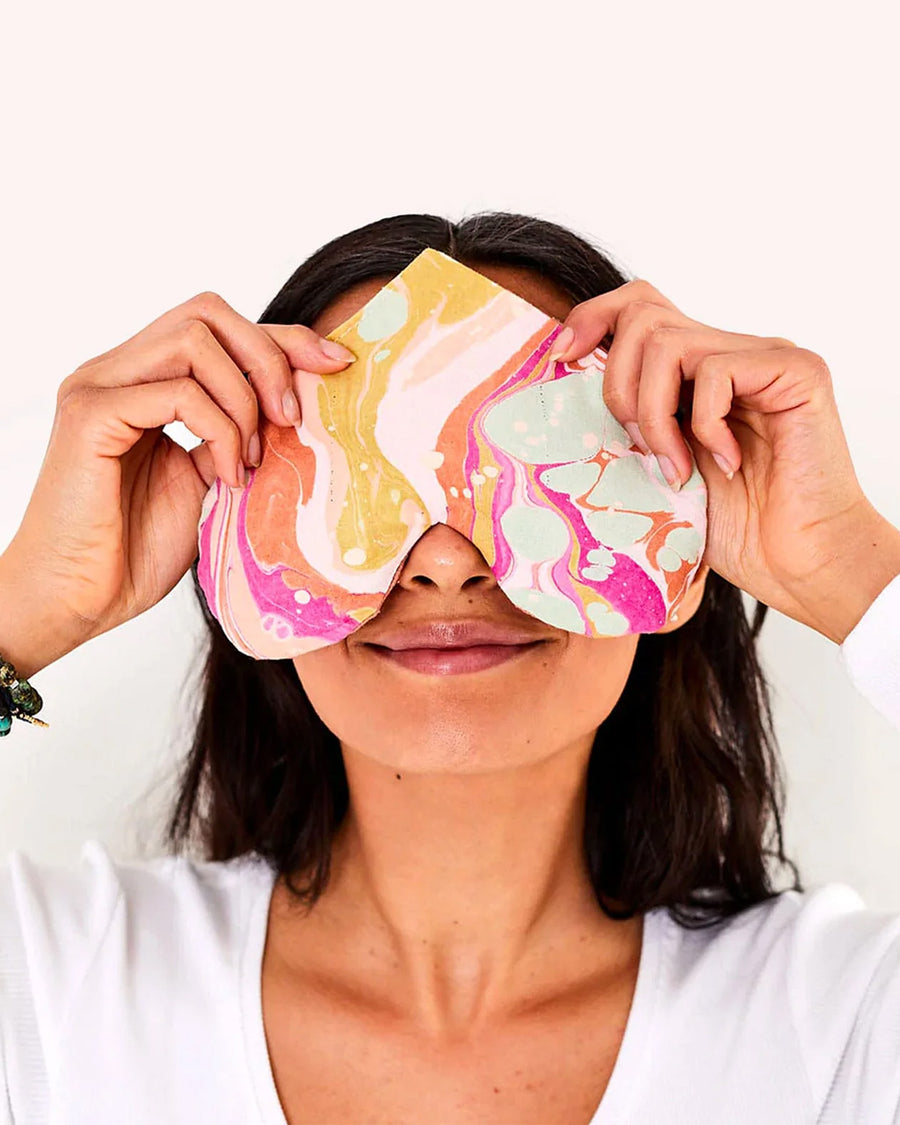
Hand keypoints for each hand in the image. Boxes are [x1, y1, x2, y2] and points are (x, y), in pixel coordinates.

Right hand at [0, 292, 354, 675]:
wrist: (81, 600)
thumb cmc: (136, 550)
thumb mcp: (206, 480)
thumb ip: (235, 435)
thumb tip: (294, 408)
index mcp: (141, 380)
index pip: (218, 328)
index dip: (283, 337)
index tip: (335, 365)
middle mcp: (116, 370)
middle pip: (207, 312)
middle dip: (269, 356)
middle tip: (291, 418)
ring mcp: (99, 386)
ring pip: (194, 340)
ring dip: (244, 399)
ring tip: (252, 460)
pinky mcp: (91, 415)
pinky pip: (179, 392)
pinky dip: (220, 430)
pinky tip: (227, 476)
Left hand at [551, 280, 899, 642]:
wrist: (796, 564)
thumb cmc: (733, 528)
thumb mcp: (657, 465)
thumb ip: (629, 420)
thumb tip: (565, 383)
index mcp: (696, 371)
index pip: (637, 305)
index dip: (591, 319)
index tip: (561, 361)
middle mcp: (731, 352)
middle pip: (642, 313)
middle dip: (617, 383)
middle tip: (635, 444)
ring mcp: (765, 357)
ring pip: (667, 342)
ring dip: (653, 414)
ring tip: (675, 466)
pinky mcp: (796, 371)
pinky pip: (714, 371)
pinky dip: (703, 425)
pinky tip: (725, 463)